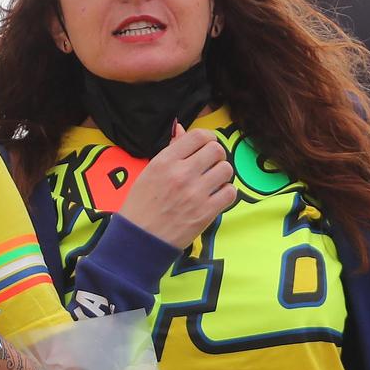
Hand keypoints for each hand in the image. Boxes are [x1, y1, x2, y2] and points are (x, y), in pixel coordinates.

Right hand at [117, 123, 237, 247]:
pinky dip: (226, 193)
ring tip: (213, 181)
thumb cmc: (142, 205)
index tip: (207, 145)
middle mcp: (182, 174)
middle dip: (216, 155)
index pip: (199, 136)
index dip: (208, 138)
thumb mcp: (150, 171)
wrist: (140, 239)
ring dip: (222, 174)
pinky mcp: (206, 212)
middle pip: (217, 150)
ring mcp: (195, 194)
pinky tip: (216, 196)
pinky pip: (230, 192)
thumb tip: (182, 130)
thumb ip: (170, 150)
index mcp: (165, 161)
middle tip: (210, 165)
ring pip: (226, 170)